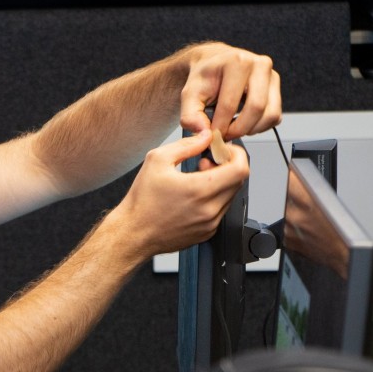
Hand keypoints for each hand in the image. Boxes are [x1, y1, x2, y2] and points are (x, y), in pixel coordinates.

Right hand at [110, 129, 249, 259]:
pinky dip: (213, 199)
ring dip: (220, 183)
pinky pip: (220, 210)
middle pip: (238, 181)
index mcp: (200, 190)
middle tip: (206, 162)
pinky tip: (193, 196)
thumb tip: (205, 137)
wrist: (132, 234)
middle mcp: (209, 209)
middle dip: (226, 166)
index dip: (235, 154)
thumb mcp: (157, 161)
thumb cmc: (141, 201)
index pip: (240, 168)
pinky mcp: (206, 233)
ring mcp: (210, 223)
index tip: (223, 150)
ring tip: (197, 179)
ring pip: (230, 195)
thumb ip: (186, 145)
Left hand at [178, 42, 282, 140]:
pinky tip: (243, 122)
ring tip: (232, 128)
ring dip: (250, 129)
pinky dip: (259, 126)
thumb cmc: (204, 79)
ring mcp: (272, 76)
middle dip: (238, 129)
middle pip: (256, 108)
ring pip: (270, 114)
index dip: (220, 126)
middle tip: (223, 136)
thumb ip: (190, 116)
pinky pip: (275, 117)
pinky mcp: (277, 89)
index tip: (211, 135)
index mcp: (237, 62)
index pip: (230, 104)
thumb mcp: (189, 95)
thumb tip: (205, 134)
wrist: (215, 65)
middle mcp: (260, 65)